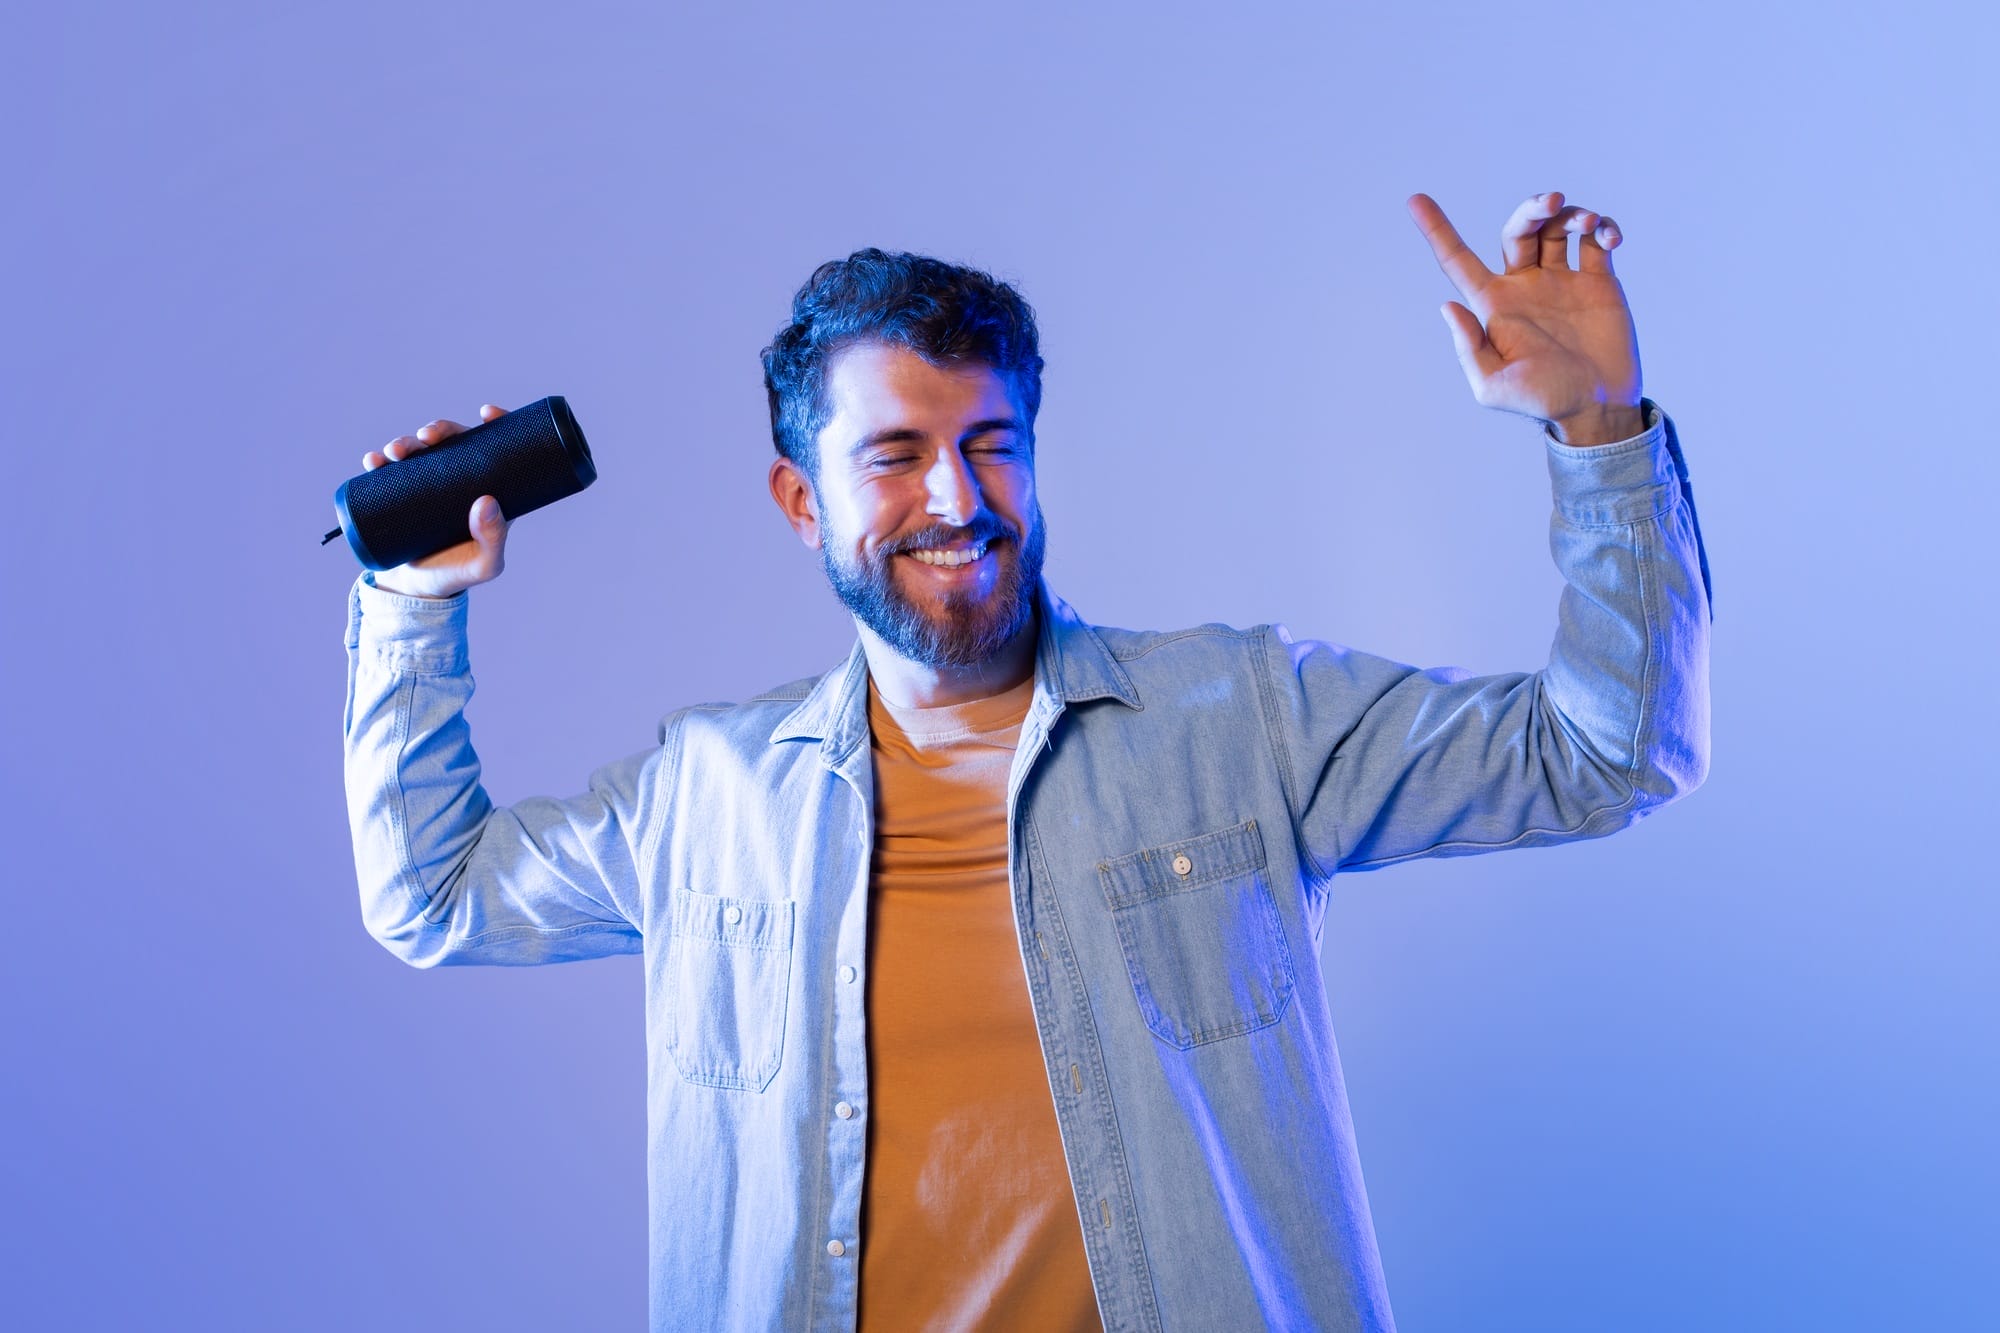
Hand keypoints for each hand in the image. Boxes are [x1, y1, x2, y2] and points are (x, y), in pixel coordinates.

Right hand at [360, 404, 510, 597]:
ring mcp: (426, 484)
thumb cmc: (458, 574)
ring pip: (418, 451)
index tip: (487, 413)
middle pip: (452, 442)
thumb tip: (486, 501)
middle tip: (428, 436)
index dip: (495, 425)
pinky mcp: (399, 492)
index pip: (495, 449)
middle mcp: (457, 480)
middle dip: (439, 430)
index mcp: (486, 489)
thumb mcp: (484, 564)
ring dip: (406, 442)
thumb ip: (493, 539)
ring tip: (394, 452)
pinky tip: (373, 460)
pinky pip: (387, 470)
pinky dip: (377, 460)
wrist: (417, 589)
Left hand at [1408, 191, 1643, 444]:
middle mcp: (1524, 286)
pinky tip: (1609, 237)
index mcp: (1494, 304)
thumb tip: (1447, 306)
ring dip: (1571, 214)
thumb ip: (1469, 348)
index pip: (1457, 260)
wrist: (1597, 408)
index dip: (1436, 230)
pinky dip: (1602, 228)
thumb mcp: (1493, 386)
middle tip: (1552, 201)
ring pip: (1557, 228)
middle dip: (1532, 208)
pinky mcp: (1598, 282)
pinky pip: (1596, 242)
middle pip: (1518, 229)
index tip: (1414, 200)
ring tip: (1587, 224)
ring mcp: (1561, 281)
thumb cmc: (1542, 401)